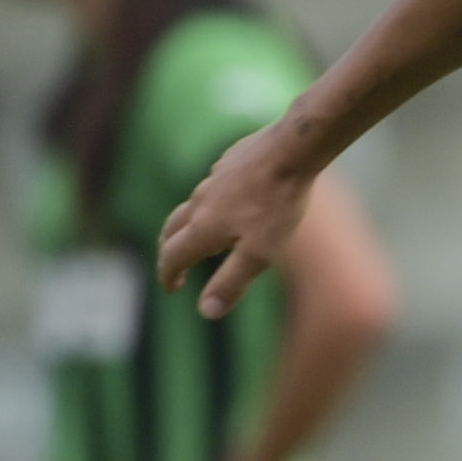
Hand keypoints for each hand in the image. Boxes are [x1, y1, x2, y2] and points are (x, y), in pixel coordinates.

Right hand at [157, 131, 314, 316]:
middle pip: (171, 228)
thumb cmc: (278, 203)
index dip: (168, 275)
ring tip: (203, 239)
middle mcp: (201, 201)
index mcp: (203, 227)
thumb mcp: (259, 253)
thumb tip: (206, 311)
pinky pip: (212, 187)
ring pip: (192, 206)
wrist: (293, 148)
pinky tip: (229, 203)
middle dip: (168, 251)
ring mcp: (214, 178)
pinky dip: (210, 203)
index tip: (170, 289)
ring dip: (189, 226)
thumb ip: (231, 282)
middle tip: (174, 266)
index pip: (173, 256)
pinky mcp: (230, 161)